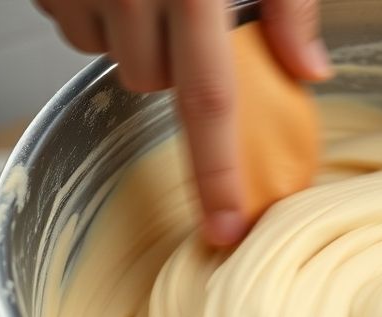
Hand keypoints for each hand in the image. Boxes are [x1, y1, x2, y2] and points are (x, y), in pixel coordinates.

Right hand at [35, 0, 329, 245]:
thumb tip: (311, 71)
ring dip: (133, 36)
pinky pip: (70, 22)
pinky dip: (94, 10)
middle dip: (173, 64)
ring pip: (108, 56)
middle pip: (150, 82)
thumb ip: (289, 5)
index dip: (218, 174)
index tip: (226, 229)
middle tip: (186, 13)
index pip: (210, 101)